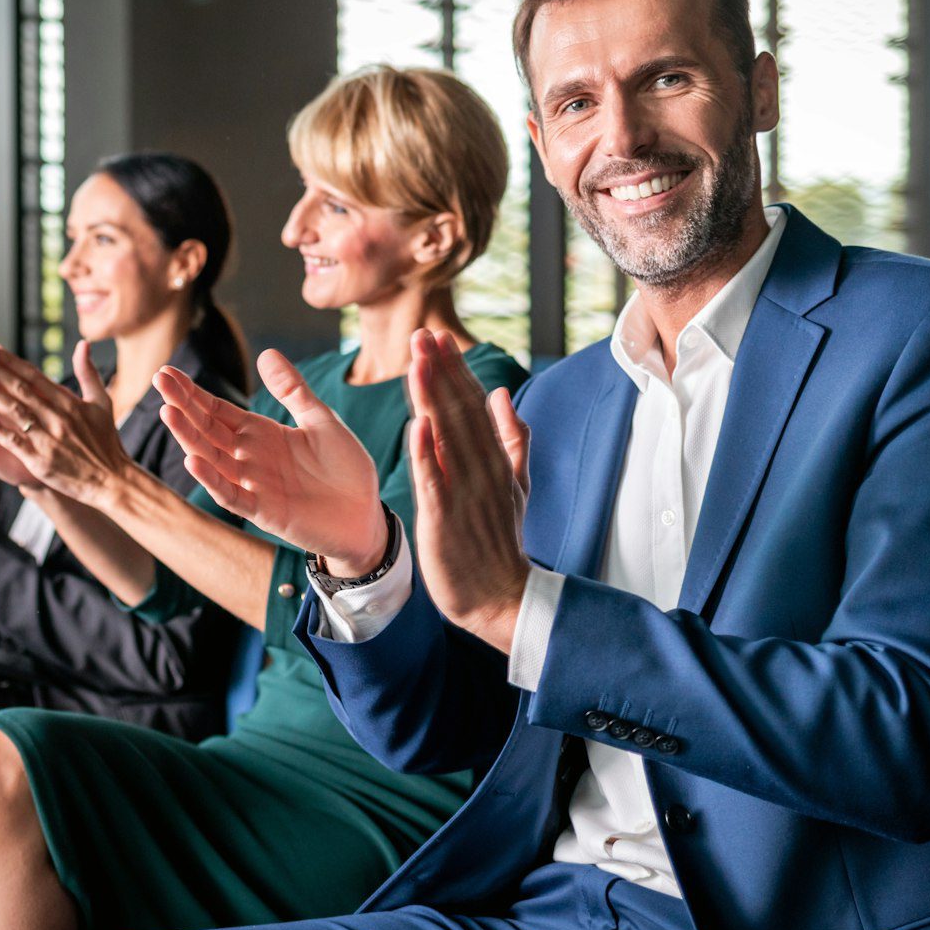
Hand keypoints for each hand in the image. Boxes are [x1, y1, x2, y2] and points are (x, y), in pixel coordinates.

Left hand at [0, 342, 136, 505]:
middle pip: (21, 389)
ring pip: (15, 412)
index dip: (10, 361)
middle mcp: (57, 418)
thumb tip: (83, 343)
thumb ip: (88, 372)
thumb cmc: (105, 441)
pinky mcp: (40, 461)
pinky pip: (14, 442)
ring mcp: (48, 440)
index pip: (34, 376)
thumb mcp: (102, 403)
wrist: (111, 481)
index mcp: (69, 402)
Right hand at [155, 348, 385, 573]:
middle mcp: (249, 458)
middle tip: (158, 379)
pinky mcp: (264, 511)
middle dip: (183, 405)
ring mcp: (253, 484)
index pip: (218, 410)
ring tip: (167, 413)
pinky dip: (212, 480)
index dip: (193, 393)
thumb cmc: (346, 469)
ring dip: (189, 438)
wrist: (366, 516)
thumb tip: (266, 353)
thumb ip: (292, 391)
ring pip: (212, 459)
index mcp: (261, 434)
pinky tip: (193, 461)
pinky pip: (231, 495)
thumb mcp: (321, 420)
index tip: (167, 372)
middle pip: (208, 429)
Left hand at [406, 330, 531, 652]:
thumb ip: (511, 438)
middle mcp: (482, 469)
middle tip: (422, 334)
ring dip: (431, 397)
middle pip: (459, 411)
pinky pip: (435, 480)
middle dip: (440, 371)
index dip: (455, 370)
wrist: (501, 595)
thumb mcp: (513, 484)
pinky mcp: (446, 518)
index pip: (473, 405)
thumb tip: (504, 394)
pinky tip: (416, 424)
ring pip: (447, 436)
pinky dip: (426, 452)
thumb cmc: (499, 539)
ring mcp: (465, 492)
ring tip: (417, 362)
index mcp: (494, 459)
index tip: (438, 338)